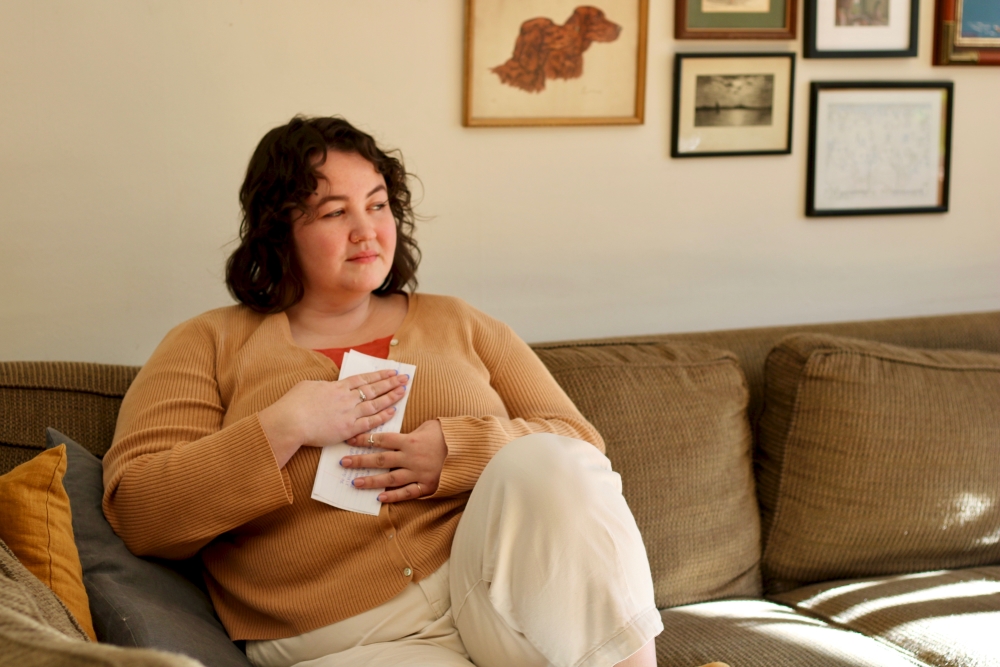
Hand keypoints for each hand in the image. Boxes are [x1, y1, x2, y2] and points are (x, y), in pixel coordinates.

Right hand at [259, 370, 408, 467]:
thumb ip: (322, 386)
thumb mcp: (307, 386)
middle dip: (390, 382)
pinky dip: (382, 416)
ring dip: (391, 397)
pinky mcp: (348, 429)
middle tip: (405, 378)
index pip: (362, 379)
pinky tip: (393, 411)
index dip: (378, 375)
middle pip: (373, 388)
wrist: (290, 422)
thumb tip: (328, 386)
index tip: (391, 372)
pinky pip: (369, 422)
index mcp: (336, 387)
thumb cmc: (293, 404)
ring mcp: (348, 413)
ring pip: (375, 403)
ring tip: (403, 391)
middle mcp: (346, 398)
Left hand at [341, 419, 446, 501]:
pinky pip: (407, 492)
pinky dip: (393, 497)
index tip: (349, 440)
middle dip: (360, 461)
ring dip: (371, 481)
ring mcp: (418, 473)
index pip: (381, 439)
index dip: (364, 440)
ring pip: (389, 478)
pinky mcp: (427, 485)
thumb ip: (412, 429)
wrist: (470, 450)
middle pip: (380, 459)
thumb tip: (400, 430)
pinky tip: (380, 499)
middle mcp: (411, 457)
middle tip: (343, 462)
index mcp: (410, 440)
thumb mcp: (431, 425)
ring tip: (355, 483)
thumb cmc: (449, 435)